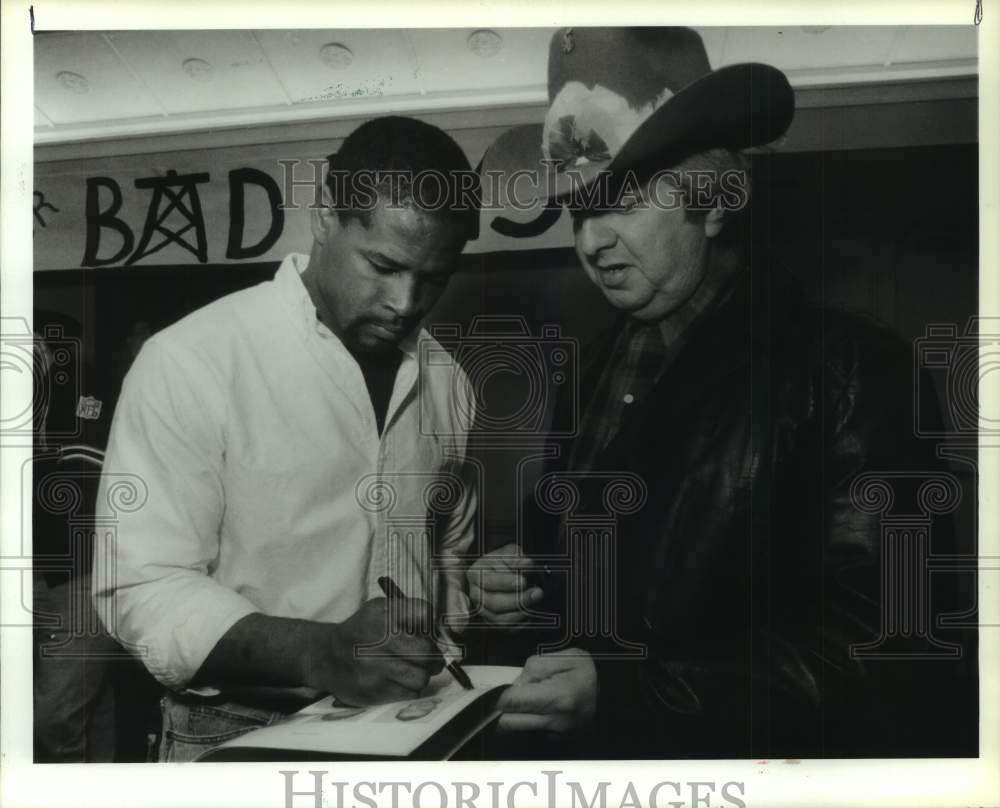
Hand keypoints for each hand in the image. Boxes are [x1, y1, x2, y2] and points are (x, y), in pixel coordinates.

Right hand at [305, 597, 444, 705]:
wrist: (327, 656)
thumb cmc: (361, 632)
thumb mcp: (379, 609)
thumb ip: (409, 613)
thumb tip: (439, 632)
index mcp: (383, 614)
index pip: (425, 613)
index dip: (431, 626)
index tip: (427, 633)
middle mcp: (379, 639)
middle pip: (428, 651)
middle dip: (433, 656)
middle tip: (428, 658)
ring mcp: (376, 668)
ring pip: (422, 677)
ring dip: (422, 675)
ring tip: (411, 670)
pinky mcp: (374, 691)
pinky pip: (410, 693)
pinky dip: (409, 688)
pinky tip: (398, 680)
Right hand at [467, 543, 543, 627]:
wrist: (502, 574)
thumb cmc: (504, 563)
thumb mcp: (508, 554)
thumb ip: (516, 557)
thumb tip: (527, 563)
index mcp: (475, 574)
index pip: (489, 581)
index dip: (506, 582)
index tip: (524, 581)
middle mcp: (476, 595)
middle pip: (494, 603)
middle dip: (518, 599)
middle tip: (537, 593)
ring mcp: (483, 612)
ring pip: (501, 620)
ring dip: (522, 613)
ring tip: (538, 603)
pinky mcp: (494, 624)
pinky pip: (508, 629)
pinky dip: (522, 623)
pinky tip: (533, 612)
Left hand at [496, 649, 596, 733]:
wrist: (617, 694)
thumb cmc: (591, 671)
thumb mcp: (566, 656)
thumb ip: (535, 667)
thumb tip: (515, 685)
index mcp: (558, 698)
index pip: (510, 703)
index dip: (500, 695)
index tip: (503, 689)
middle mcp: (557, 722)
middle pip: (508, 723)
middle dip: (504, 709)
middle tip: (513, 696)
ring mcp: (559, 736)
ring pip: (518, 731)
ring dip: (516, 717)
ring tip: (530, 701)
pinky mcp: (560, 743)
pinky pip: (533, 733)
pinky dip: (531, 722)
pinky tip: (543, 709)